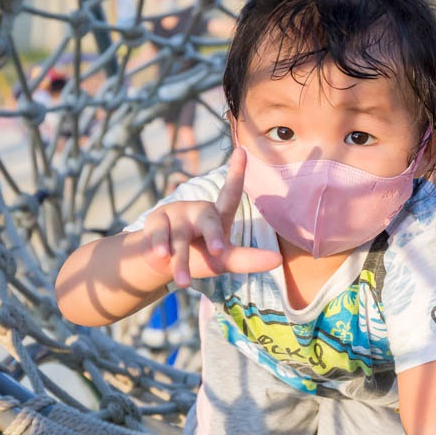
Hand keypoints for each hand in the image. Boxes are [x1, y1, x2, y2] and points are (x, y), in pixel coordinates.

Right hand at [141, 147, 281, 285]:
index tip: (242, 151)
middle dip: (212, 237)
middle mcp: (200, 210)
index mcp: (219, 216)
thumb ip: (248, 259)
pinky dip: (160, 246)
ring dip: (181, 261)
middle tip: (217, 252)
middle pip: (208, 222)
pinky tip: (160, 255)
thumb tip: (279, 260)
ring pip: (181, 238)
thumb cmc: (201, 257)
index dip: (237, 173)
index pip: (231, 193)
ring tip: (184, 283)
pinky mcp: (156, 219)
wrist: (162, 262)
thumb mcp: (224, 260)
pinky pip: (160, 234)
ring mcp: (177, 212)